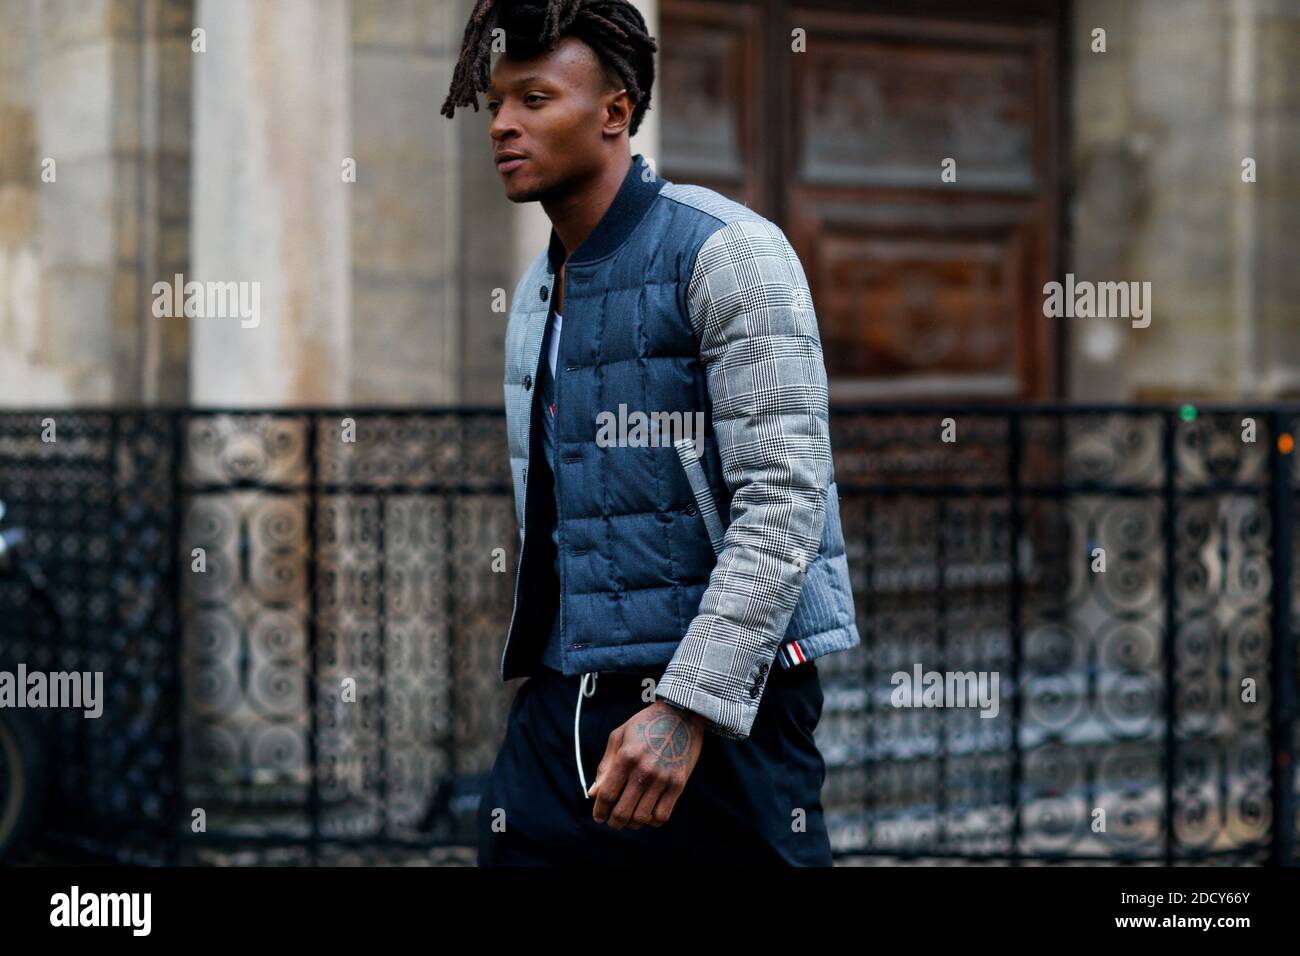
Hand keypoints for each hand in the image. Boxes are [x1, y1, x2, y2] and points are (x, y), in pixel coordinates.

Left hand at [587, 700, 704, 829]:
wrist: (682, 713)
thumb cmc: (645, 724)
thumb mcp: (619, 736)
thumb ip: (605, 766)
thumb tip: (593, 793)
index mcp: (626, 757)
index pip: (607, 795)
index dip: (599, 810)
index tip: (598, 816)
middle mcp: (643, 770)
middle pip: (622, 811)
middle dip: (614, 822)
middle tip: (612, 821)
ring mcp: (662, 779)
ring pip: (642, 817)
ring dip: (632, 823)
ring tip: (629, 819)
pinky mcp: (678, 784)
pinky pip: (662, 815)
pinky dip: (652, 821)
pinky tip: (648, 814)